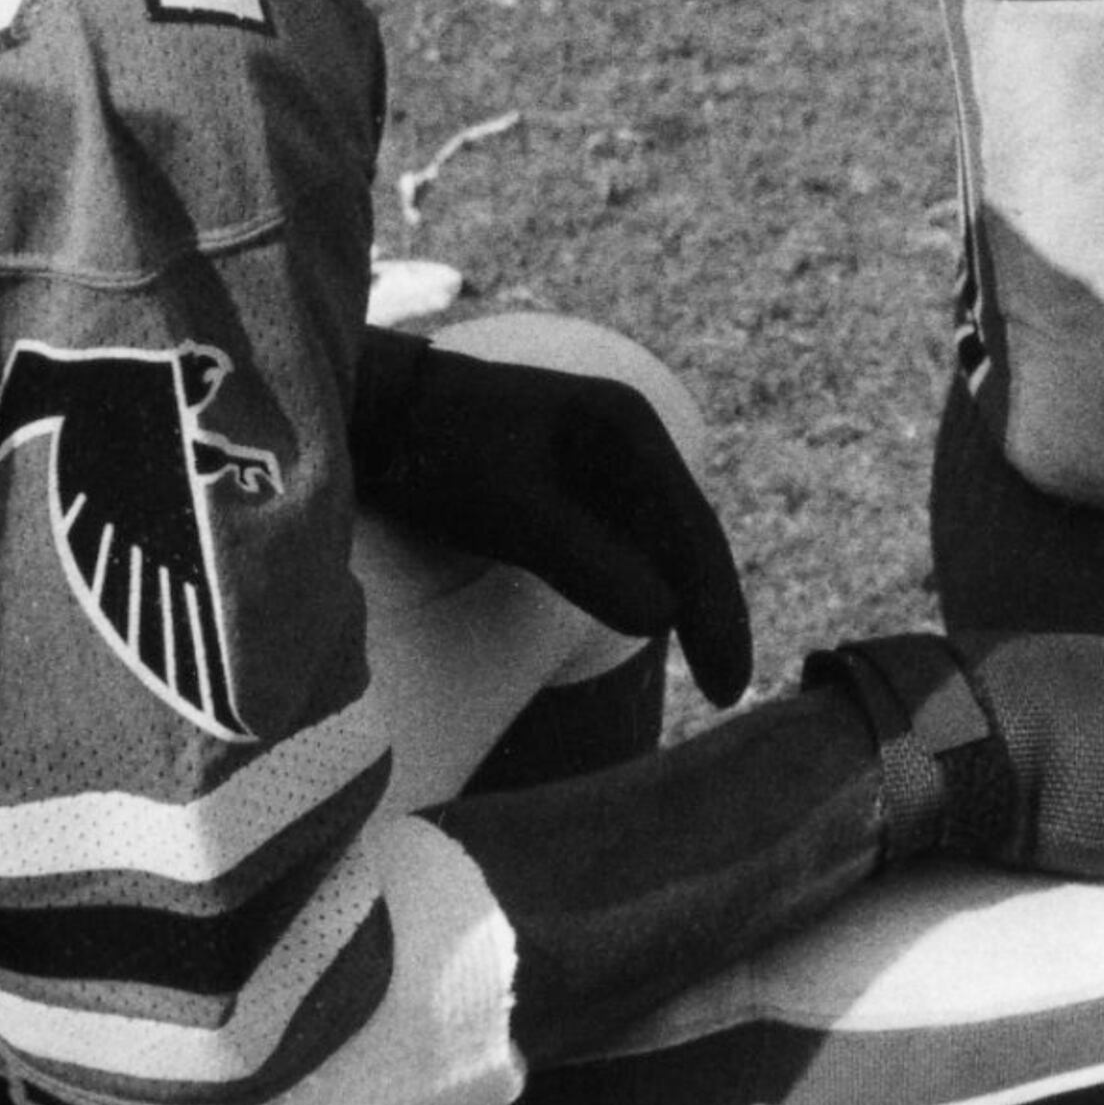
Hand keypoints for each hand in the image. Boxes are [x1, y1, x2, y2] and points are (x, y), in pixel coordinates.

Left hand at [355, 318, 750, 705]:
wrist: (374, 412)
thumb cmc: (436, 449)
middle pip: (685, 540)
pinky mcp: (570, 491)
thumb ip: (585, 560)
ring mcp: (600, 466)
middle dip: (709, 612)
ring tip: (709, 671)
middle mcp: (626, 443)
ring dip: (681, 603)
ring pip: (658, 548)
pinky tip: (649, 626)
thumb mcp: (510, 507)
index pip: (690, 531)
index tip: (727, 681)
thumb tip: (661, 620)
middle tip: (729, 691)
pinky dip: (640, 589)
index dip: (715, 608)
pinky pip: (623, 548)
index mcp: (627, 427)